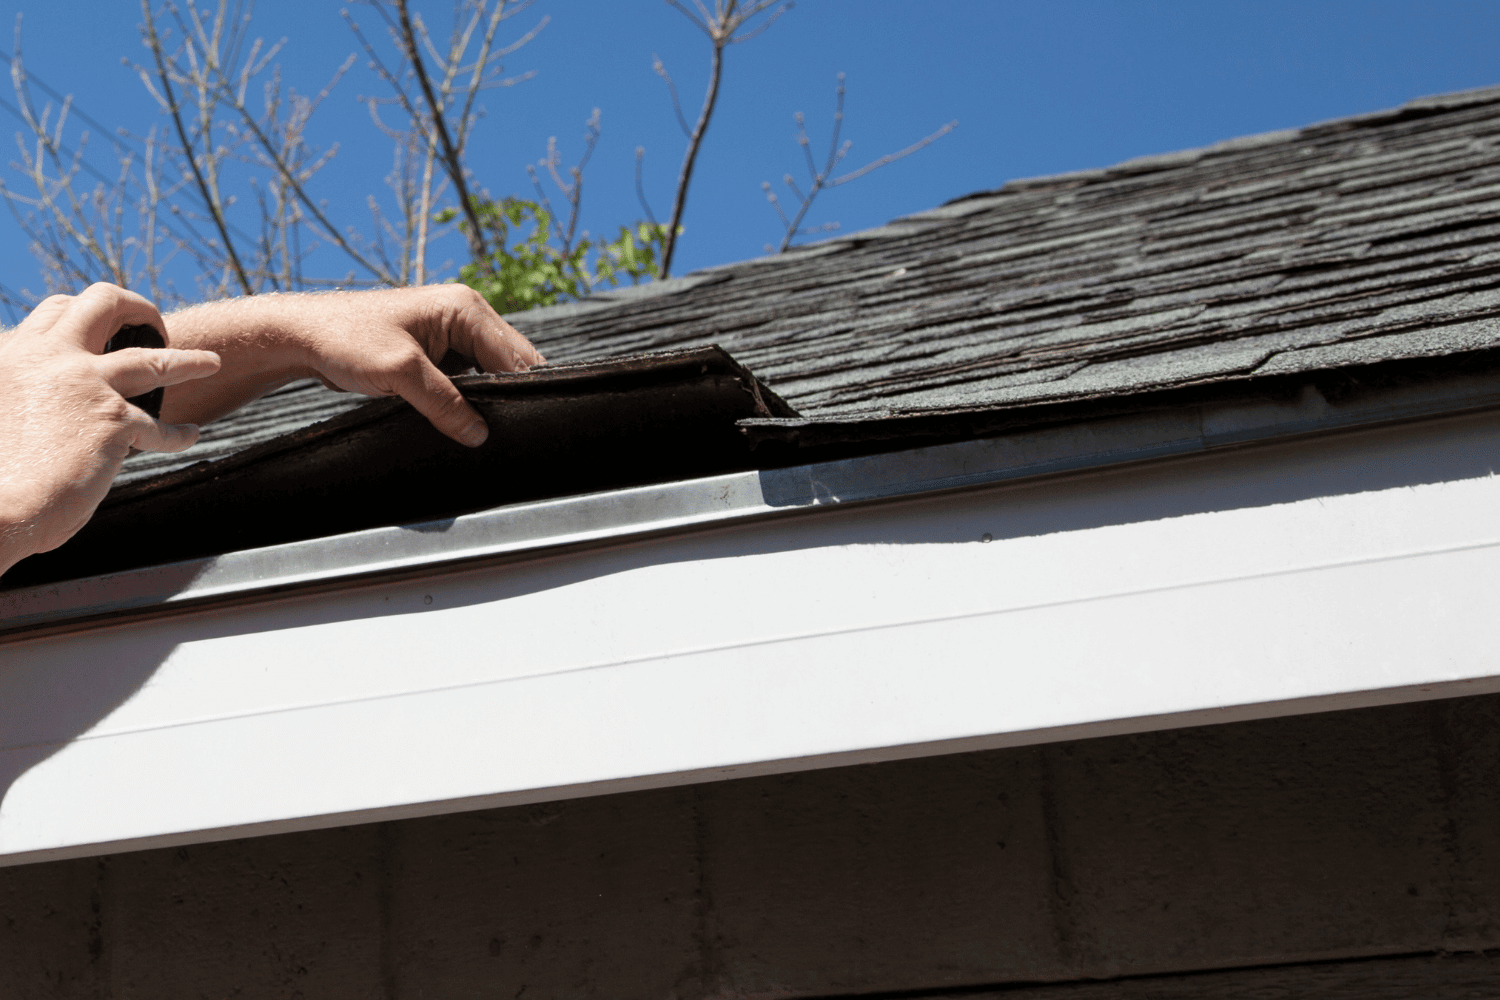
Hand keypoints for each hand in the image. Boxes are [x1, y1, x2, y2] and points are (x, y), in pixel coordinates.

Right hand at [0, 283, 220, 574]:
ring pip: (152, 359)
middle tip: (155, 326)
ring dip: (187, 360)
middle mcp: (49, 357)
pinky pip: (160, 427)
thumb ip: (21, 393)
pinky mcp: (114, 421)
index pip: (56, 311)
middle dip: (138, 308)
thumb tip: (42, 406)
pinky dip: (179, 434)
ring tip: (210, 363)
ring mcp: (85, 385)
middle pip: (104, 302)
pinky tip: (190, 435)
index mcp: (13, 354)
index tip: (104, 329)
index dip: (85, 314)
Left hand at [161, 285, 544, 446]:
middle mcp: (466, 314)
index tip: (527, 425)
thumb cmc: (344, 339)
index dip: (524, 391)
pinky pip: (469, 378)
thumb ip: (445, 403)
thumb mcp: (400, 374)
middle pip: (510, 364)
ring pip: (491, 374)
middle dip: (510, 395)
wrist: (302, 336)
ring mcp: (453, 333)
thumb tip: (479, 434)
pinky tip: (467, 421)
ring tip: (489, 428)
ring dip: (489, 399)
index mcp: (465, 308)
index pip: (516, 356)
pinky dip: (470, 399)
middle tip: (510, 432)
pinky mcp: (439, 351)